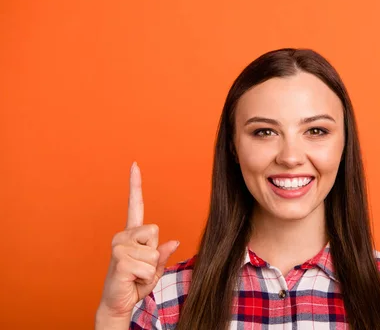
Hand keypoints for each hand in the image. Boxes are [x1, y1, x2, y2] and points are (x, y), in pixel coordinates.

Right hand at [97, 162, 179, 318]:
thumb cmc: (135, 283)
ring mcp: (119, 247)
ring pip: (154, 252)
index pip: (135, 205)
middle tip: (140, 266)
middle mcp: (122, 235)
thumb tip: (174, 242)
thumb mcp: (155, 268)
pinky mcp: (120, 260)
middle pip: (155, 231)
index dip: (135, 185)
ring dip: (150, 268)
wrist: (118, 303)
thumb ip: (163, 255)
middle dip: (154, 253)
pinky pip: (149, 266)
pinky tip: (132, 279)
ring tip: (135, 274)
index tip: (135, 165)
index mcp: (131, 234)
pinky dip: (146, 277)